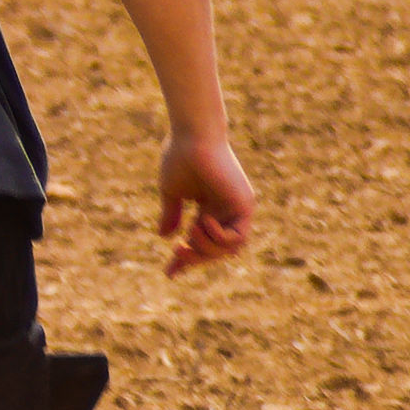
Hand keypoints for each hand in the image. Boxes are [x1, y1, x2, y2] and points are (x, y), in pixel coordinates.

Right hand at [157, 127, 255, 277]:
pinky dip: (219, 238)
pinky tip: (203, 222)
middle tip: (177, 251)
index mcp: (209, 207)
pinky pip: (237, 237)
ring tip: (189, 234)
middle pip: (217, 250)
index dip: (186, 259)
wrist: (192, 135)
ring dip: (207, 249)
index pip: (201, 241)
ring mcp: (237, 209)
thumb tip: (165, 236)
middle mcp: (226, 211)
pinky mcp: (244, 205)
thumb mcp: (171, 192)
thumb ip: (171, 214)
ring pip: (230, 249)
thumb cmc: (179, 156)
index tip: (169, 274)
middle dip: (196, 257)